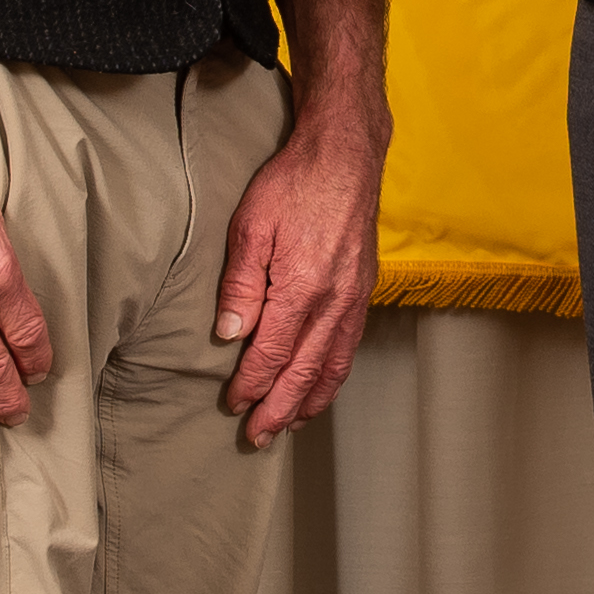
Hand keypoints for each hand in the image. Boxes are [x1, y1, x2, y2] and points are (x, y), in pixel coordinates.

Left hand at [214, 101, 387, 445]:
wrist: (346, 154)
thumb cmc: (294, 183)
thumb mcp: (251, 226)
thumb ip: (240, 284)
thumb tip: (230, 334)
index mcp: (302, 288)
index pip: (273, 353)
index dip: (252, 384)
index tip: (233, 404)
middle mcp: (334, 301)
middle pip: (305, 371)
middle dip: (280, 409)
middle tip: (258, 438)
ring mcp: (354, 298)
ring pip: (333, 365)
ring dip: (310, 400)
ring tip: (289, 424)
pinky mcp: (363, 290)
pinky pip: (350, 346)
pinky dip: (334, 375)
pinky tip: (321, 384)